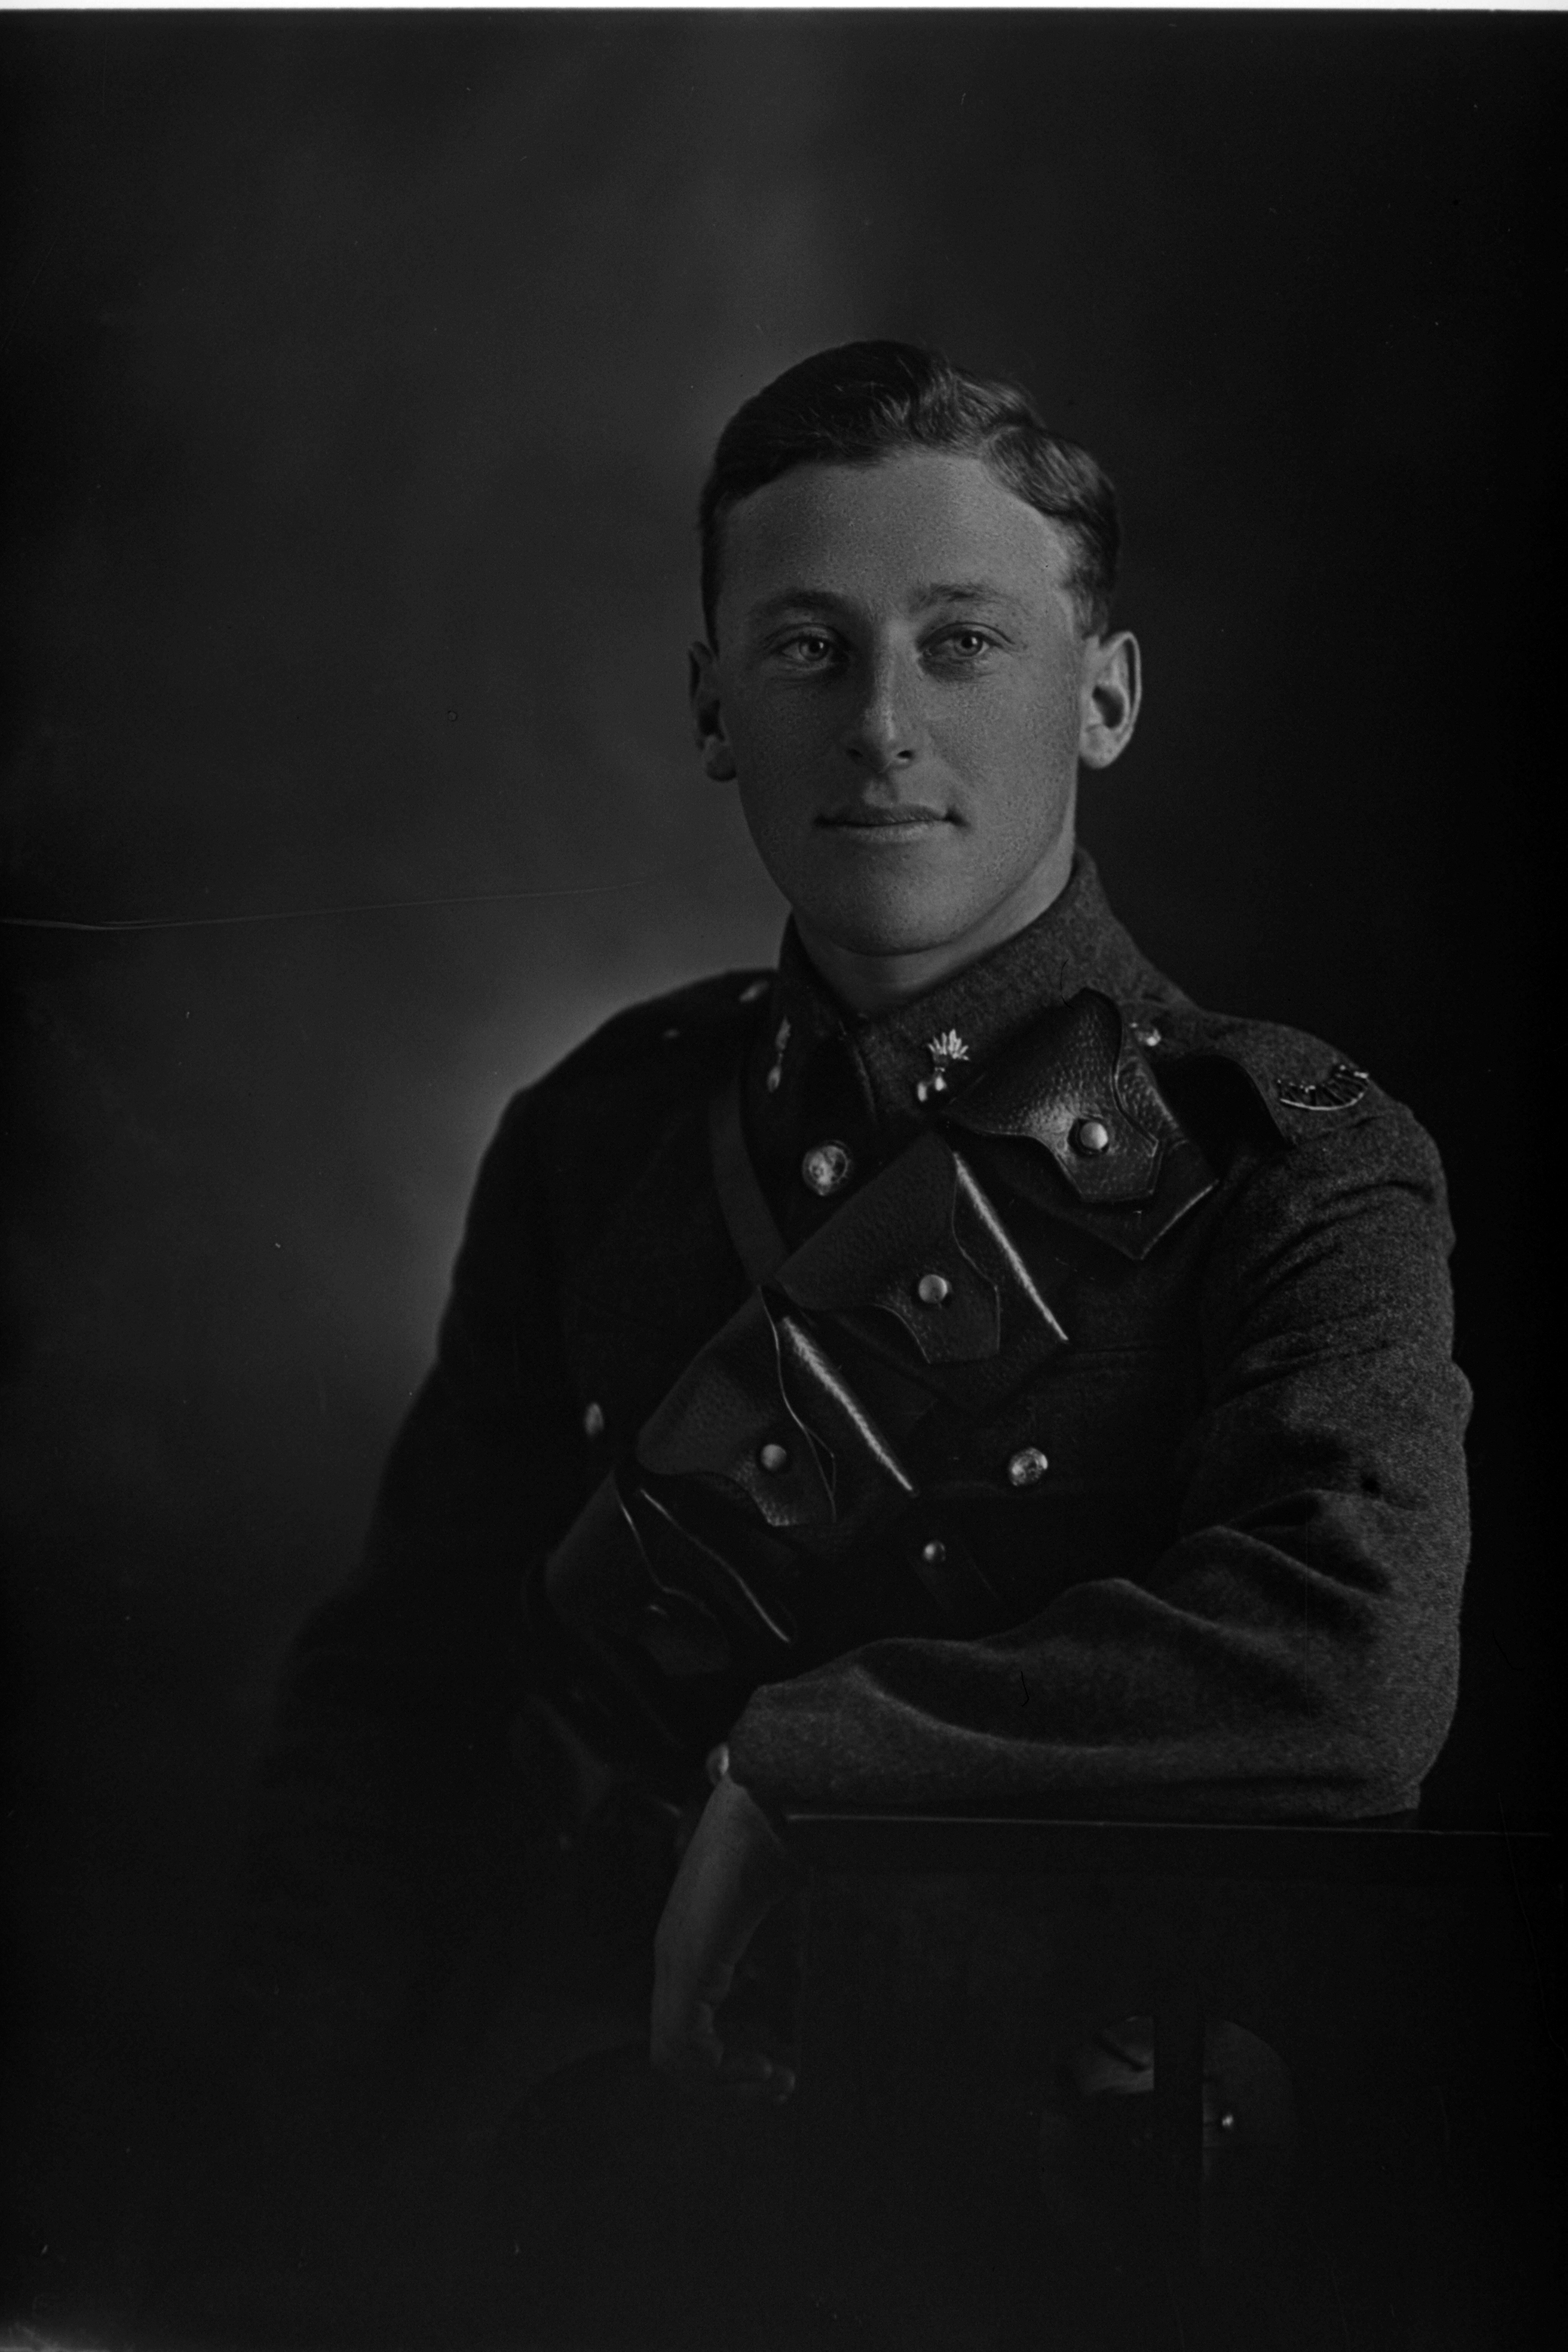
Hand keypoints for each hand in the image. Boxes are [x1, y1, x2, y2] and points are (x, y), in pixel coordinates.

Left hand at [650, 1762, 798, 2098]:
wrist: (774, 1806)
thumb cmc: (781, 1855)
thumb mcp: (783, 1933)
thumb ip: (780, 1978)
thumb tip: (797, 2029)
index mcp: (690, 1947)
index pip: (685, 2029)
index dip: (724, 2065)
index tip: (772, 2074)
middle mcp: (672, 1957)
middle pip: (673, 2052)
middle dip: (724, 2083)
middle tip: (771, 2088)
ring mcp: (676, 1959)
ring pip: (673, 2055)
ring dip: (723, 2082)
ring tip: (769, 2079)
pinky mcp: (689, 1961)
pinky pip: (682, 2041)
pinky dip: (718, 2067)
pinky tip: (762, 2061)